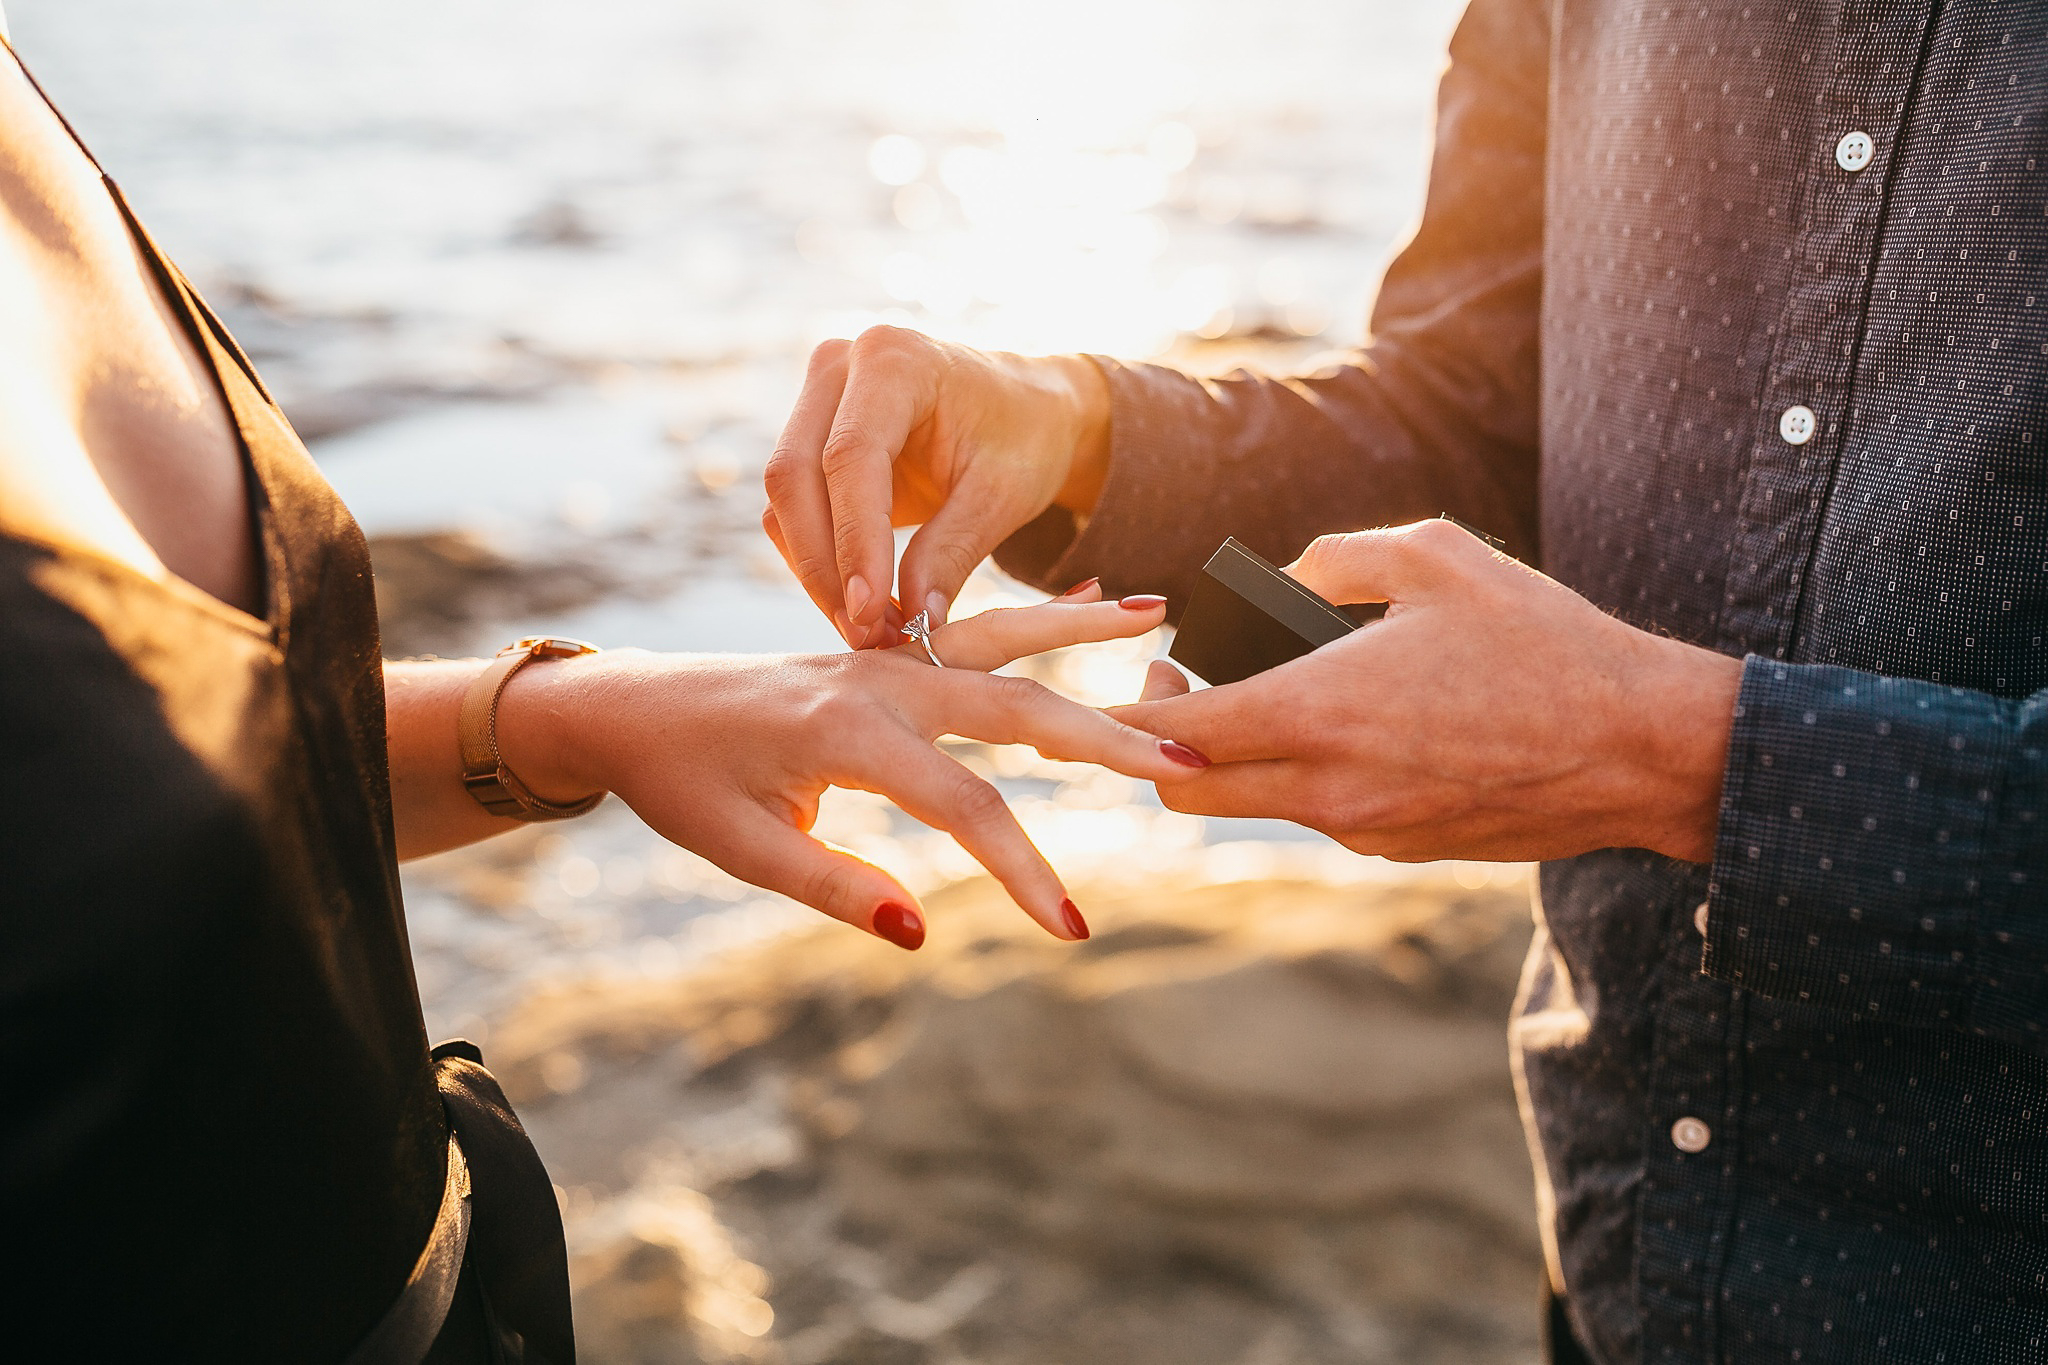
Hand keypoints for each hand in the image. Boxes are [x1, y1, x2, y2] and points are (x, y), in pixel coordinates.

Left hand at [495, 585, 1195, 947]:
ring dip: (1082, 635)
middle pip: (1014, 706)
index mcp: (845, 732)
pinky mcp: (889, 658)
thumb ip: (833, 884)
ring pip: (1003, 642)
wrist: (634, 706)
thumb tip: (919, 933)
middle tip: (1186, 761)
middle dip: (1104, 737)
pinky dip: (1040, 618)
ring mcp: (887, 660)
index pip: (963, 805)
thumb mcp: (740, 848)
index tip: (1073, 929)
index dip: (1024, 870)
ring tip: (1159, 615)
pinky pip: (977, 631)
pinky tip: (1096, 607)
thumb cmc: (682, 782)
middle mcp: (880, 682)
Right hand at [763, 326, 1111, 649]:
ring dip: (817, 572)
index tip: (869, 611)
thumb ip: (952, 553)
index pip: (850, 457)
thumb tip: (916, 622)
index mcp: (894, 360)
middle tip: (863, 634)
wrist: (1026, 409)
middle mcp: (839, 366)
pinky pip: (793, 510)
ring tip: (871, 629)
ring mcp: (816, 399)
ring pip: (784, 500)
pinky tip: (861, 604)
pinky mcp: (810, 437)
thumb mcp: (1002, 496)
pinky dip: (820, 562)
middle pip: (794, 475)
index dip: (852, 540)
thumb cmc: (1024, 439)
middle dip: (823, 565)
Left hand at [1113, 520, 1744, 862]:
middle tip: (1182, 688)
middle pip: (1185, 794)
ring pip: (1254, 806)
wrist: (1643, 750)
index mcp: (1316, 713)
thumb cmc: (1544, 643)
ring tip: (1277, 695)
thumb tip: (1279, 580)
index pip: (1168, 734)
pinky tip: (1356, 728)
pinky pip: (1321, 816)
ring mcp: (1363, 831)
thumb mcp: (1436, 558)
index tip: (1140, 670)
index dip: (1127, 709)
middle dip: (1157, 748)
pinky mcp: (1402, 851)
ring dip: (1239, 761)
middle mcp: (1326, 788)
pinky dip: (1307, 778)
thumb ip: (1334, 559)